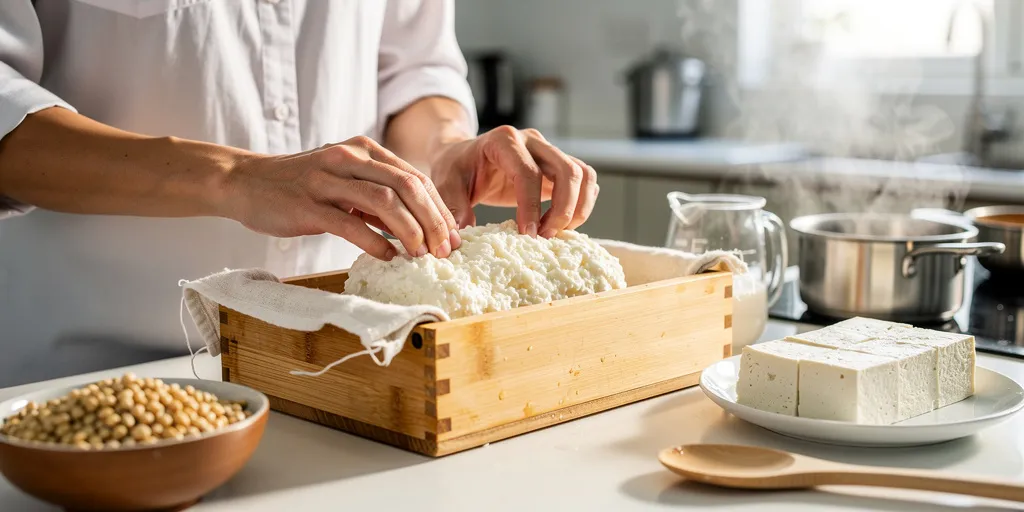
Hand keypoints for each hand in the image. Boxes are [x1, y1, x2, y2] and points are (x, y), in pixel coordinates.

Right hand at [222, 136, 460, 259]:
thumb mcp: (344, 180)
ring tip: (421, 254)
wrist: (246, 182)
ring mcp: (328, 179)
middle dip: (433, 220)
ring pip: (384, 201)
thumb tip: (417, 225)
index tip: (454, 236)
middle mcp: (350, 159)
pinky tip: (388, 257)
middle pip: (407, 186)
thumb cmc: (300, 186)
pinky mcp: (309, 204)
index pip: (415, 177)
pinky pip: (350, 223)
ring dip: (410, 230)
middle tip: (445, 249)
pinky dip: (375, 242)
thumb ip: (377, 195)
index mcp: (364, 150)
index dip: (440, 208)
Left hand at [428, 126, 597, 237]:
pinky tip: (560, 225)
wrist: (464, 156)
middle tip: (546, 236)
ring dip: (578, 208)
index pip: (528, 173)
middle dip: (564, 209)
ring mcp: (549, 151)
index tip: (528, 234)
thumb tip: (461, 235)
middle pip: (567, 170)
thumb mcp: (446, 184)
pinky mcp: (558, 166)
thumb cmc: (456, 168)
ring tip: (555, 232)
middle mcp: (532, 141)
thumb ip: (454, 207)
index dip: (532, 206)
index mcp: (504, 141)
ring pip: (583, 175)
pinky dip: (581, 205)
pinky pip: (584, 181)